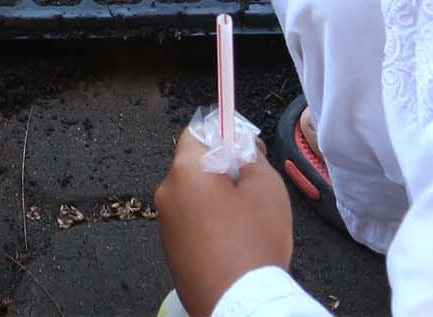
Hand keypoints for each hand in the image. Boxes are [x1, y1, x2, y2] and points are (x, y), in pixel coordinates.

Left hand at [154, 124, 294, 316]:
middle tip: (253, 186)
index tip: (247, 148)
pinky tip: (234, 241)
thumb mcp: (267, 187)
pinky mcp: (171, 251)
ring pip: (194, 197)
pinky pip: (191, 224)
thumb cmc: (253, 242)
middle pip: (195, 166)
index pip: (198, 132)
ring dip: (216, 199)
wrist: (238, 303)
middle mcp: (166, 194)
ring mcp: (165, 225)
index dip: (225, 134)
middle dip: (223, 170)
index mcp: (185, 171)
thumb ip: (253, 156)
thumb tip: (242, 148)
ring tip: (247, 220)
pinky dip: (210, 225)